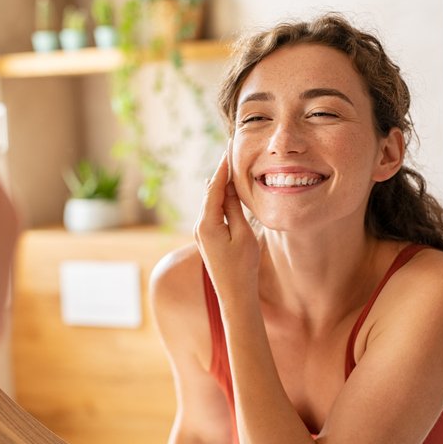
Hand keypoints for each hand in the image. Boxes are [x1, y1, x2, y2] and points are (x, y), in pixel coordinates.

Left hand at [194, 151, 259, 303]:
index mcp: (207, 223)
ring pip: (210, 202)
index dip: (222, 167)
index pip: (214, 187)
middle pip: (210, 192)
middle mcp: (199, 226)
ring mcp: (201, 232)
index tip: (228, 148)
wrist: (234, 295)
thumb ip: (233, 209)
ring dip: (220, 185)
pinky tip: (225, 190)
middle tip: (229, 151)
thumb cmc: (243, 267)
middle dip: (220, 172)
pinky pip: (212, 212)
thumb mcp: (243, 234)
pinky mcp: (207, 238)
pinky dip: (219, 199)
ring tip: (229, 165)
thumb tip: (227, 187)